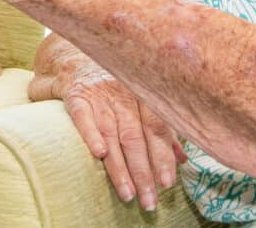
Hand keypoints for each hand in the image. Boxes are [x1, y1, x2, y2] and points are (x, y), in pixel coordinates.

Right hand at [29, 37, 185, 211]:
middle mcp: (123, 94)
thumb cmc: (111, 82)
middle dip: (143, 172)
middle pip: (135, 137)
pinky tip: (99, 154)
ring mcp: (99, 94)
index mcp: (142, 94)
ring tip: (128, 193)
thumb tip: (182, 159)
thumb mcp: (138, 100)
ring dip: (120, 166)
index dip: (163, 156)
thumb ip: (160, 129)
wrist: (72, 54)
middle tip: (149, 201)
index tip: (167, 183)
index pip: (157, 128)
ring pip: (112, 133)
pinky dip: (90, 133)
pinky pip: (82, 115)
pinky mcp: (74, 94)